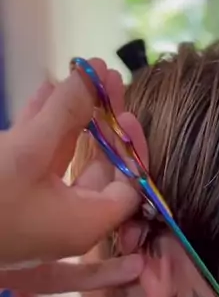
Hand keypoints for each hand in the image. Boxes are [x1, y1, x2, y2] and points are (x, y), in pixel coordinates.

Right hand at [0, 59, 139, 265]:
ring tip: (79, 74)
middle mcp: (67, 222)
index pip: (129, 187)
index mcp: (85, 223)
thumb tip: (93, 73)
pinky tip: (44, 91)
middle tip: (105, 78)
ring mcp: (37, 211)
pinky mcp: (11, 197)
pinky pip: (36, 163)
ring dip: (71, 120)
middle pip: (98, 171)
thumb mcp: (27, 152)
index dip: (129, 148)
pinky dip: (41, 130)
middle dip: (102, 125)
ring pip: (64, 163)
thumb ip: (64, 112)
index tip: (122, 109)